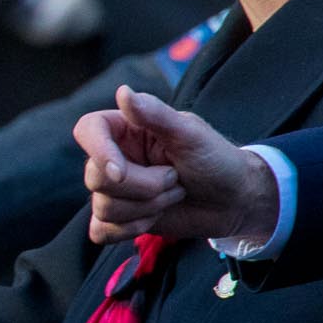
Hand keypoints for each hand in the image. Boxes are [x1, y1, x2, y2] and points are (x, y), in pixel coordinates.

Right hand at [74, 86, 277, 245]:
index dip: (97, 151)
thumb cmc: (215, 159)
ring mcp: (114, 190)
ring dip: (148, 208)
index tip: (120, 172)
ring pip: (103, 207)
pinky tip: (155, 219)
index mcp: (124, 129)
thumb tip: (122, 91)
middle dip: (143, 188)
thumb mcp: (191, 133)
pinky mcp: (119, 219)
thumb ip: (155, 114)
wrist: (235, 200)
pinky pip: (101, 231)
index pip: (87, 131)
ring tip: (174, 195)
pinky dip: (130, 230)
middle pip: (97, 178)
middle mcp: (113, 157)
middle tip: (175, 180)